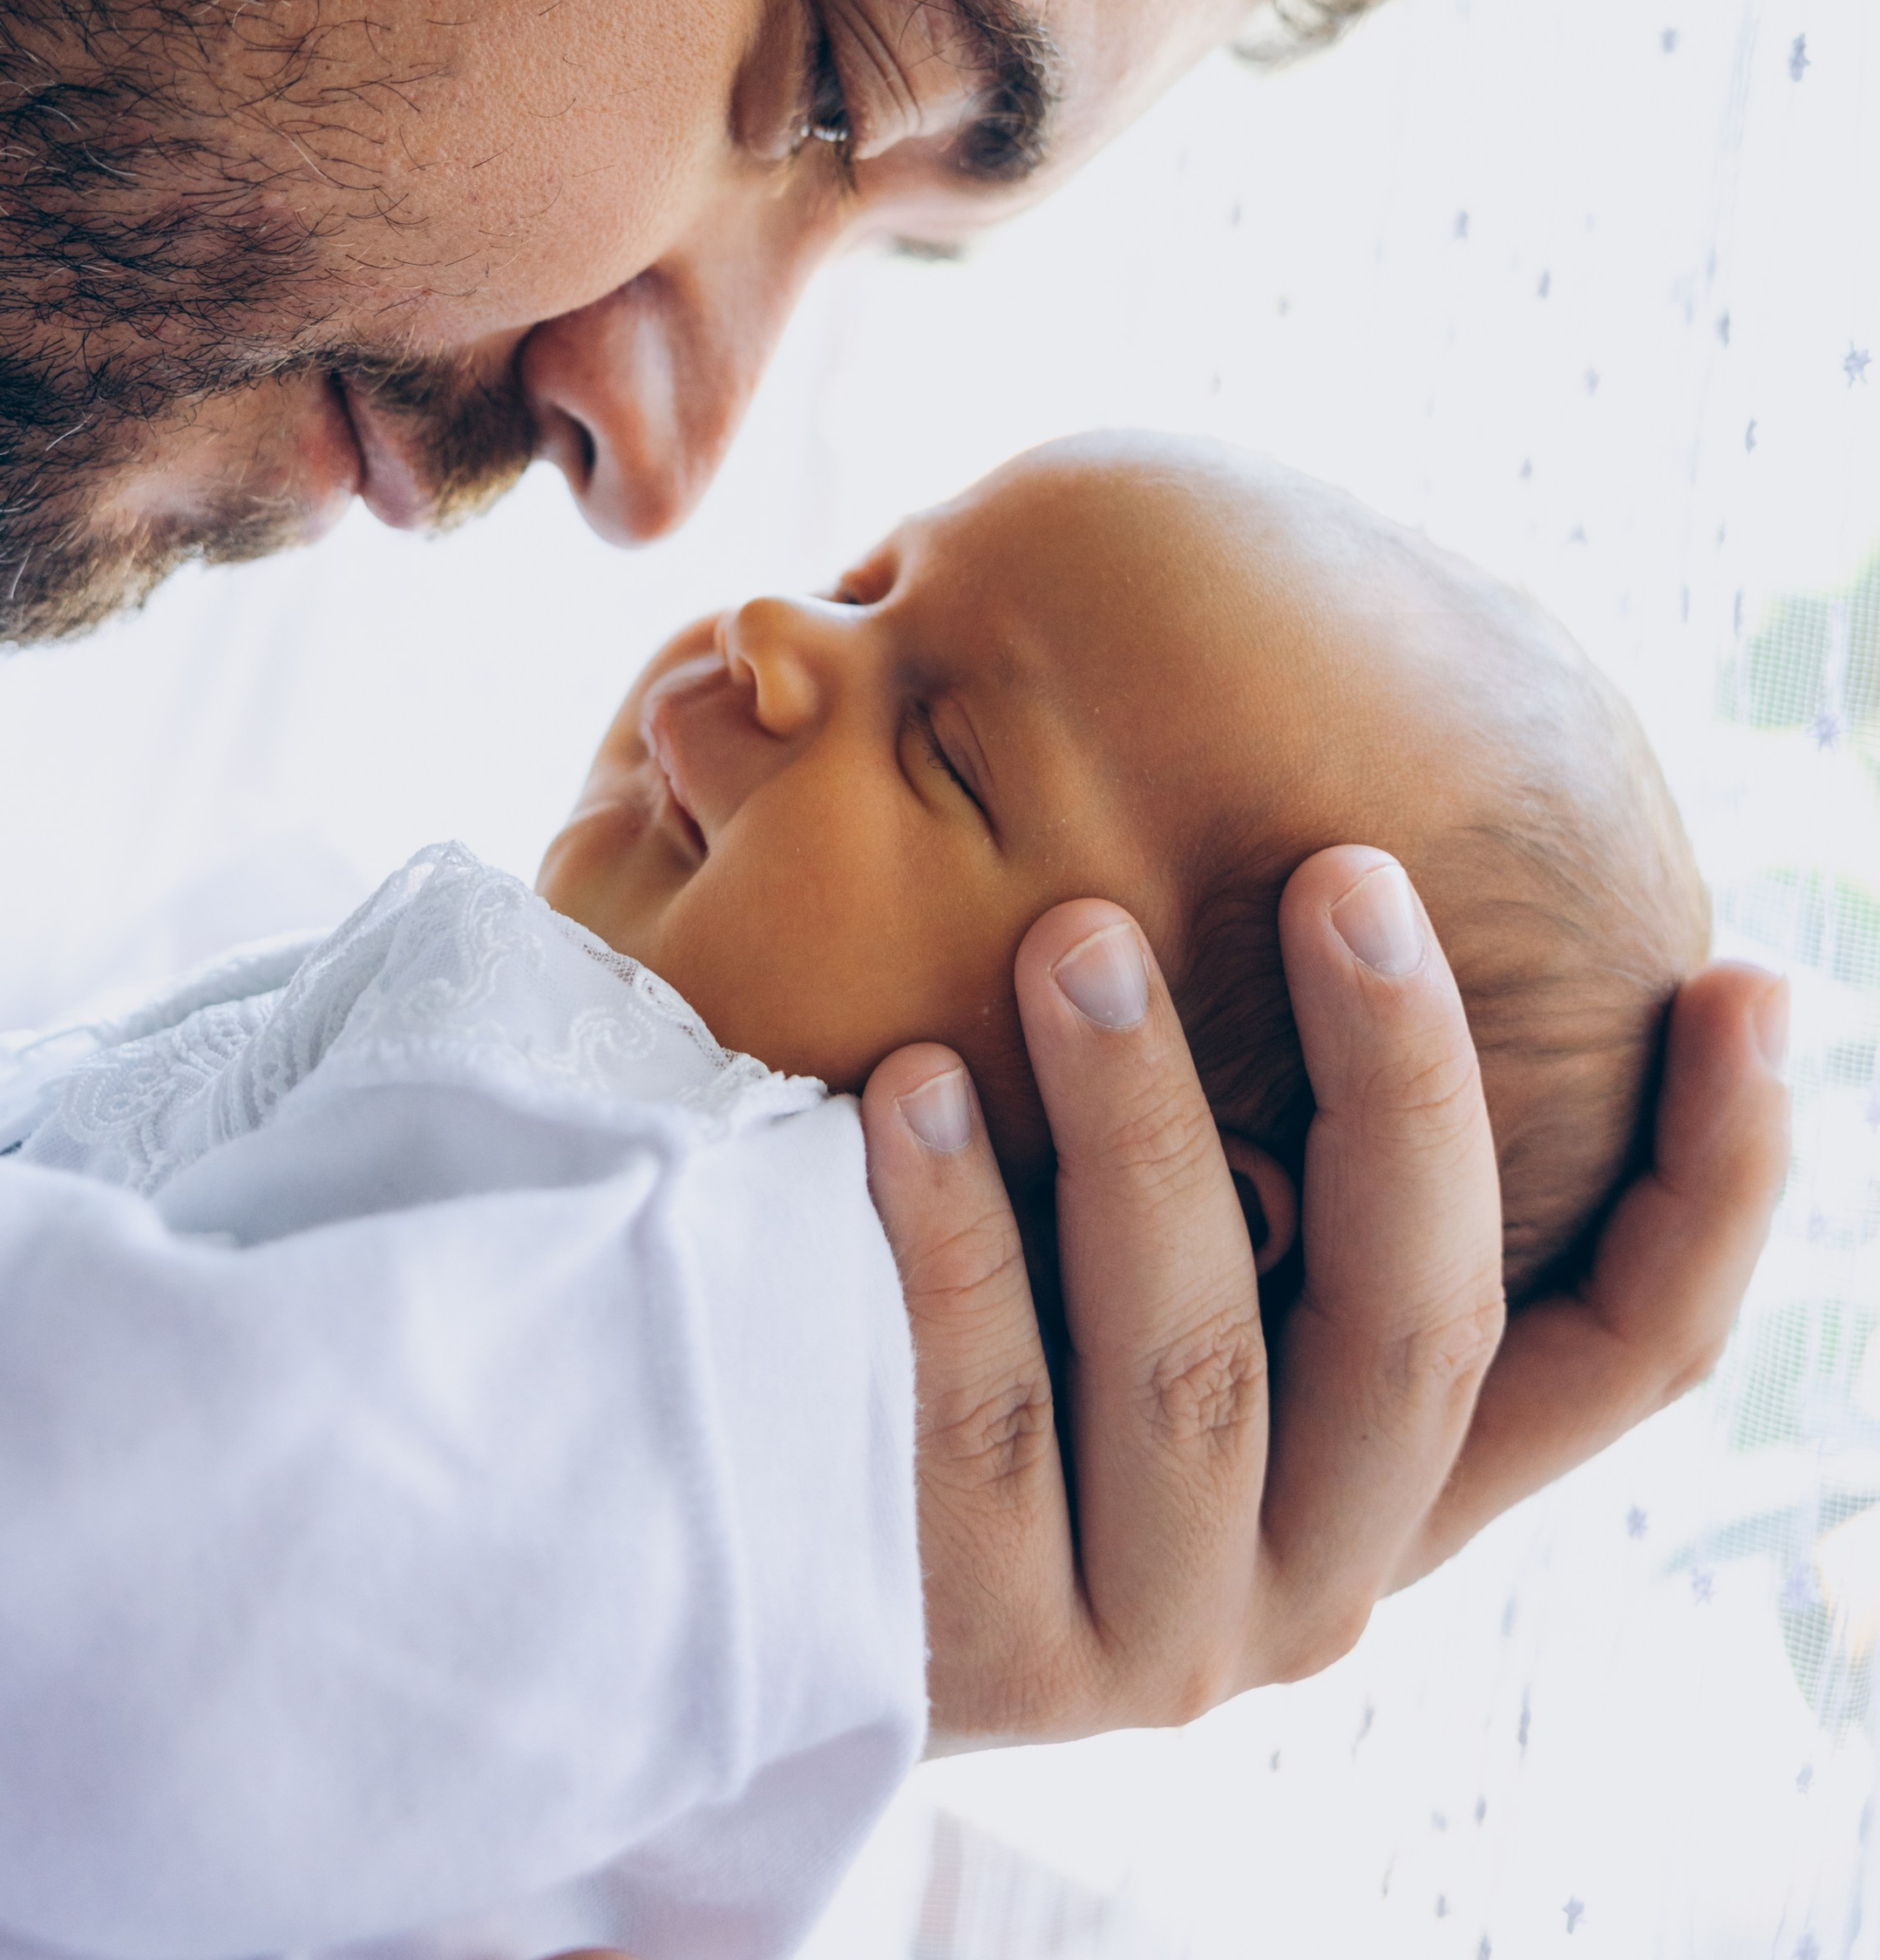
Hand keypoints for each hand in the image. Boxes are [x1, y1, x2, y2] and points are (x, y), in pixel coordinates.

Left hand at [861, 849, 1788, 1742]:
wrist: (774, 1574)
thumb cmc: (994, 1332)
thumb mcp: (1171, 1260)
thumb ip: (1272, 1149)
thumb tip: (1355, 858)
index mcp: (1401, 1480)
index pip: (1624, 1356)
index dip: (1716, 1186)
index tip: (1741, 983)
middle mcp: (1321, 1575)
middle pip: (1423, 1324)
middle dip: (1402, 1079)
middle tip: (1342, 874)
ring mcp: (1159, 1636)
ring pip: (1195, 1359)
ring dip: (1143, 1122)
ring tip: (1074, 936)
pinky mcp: (984, 1656)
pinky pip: (985, 1415)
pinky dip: (958, 1236)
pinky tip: (912, 1085)